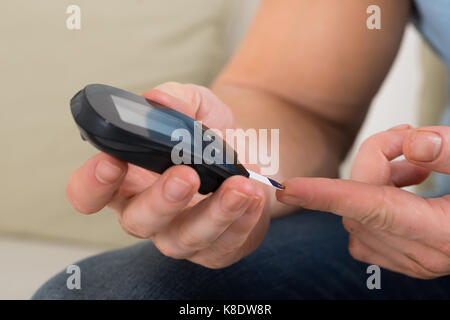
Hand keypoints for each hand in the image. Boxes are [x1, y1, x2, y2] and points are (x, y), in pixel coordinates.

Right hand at [67, 82, 269, 268]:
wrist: (251, 151)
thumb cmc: (208, 132)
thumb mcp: (195, 106)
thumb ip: (176, 98)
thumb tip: (162, 101)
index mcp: (127, 180)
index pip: (88, 193)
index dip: (91, 183)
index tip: (110, 161)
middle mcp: (147, 213)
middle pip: (138, 221)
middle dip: (161, 200)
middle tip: (185, 174)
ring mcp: (180, 235)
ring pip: (184, 238)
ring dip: (214, 213)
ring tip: (239, 186)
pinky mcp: (215, 248)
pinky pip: (225, 245)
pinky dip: (243, 220)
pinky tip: (255, 196)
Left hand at [277, 125, 449, 278]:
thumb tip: (409, 143)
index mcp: (444, 232)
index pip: (369, 208)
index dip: (325, 195)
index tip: (288, 187)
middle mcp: (425, 254)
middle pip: (362, 202)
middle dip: (375, 162)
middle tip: (408, 139)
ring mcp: (415, 261)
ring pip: (359, 215)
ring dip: (376, 180)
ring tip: (416, 165)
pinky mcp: (409, 259)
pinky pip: (366, 230)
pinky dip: (374, 202)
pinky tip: (407, 187)